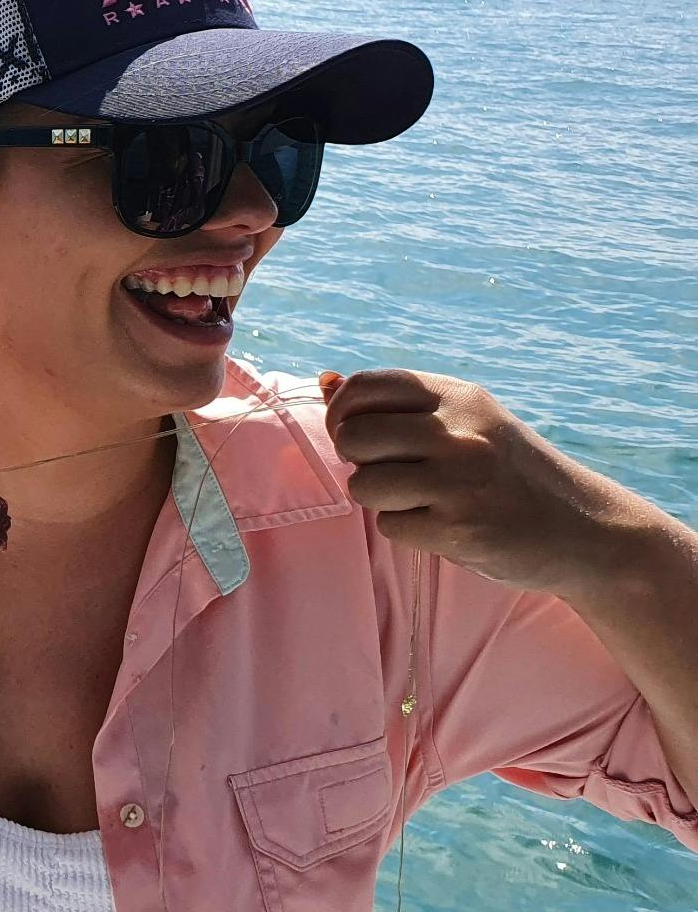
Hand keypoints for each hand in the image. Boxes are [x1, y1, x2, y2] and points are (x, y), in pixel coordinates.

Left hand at [323, 368, 621, 596]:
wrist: (587, 529)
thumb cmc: (510, 473)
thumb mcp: (468, 423)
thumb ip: (399, 405)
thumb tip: (325, 381)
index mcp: (459, 397)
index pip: (364, 386)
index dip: (343, 411)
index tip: (357, 432)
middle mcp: (459, 432)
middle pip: (352, 437)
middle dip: (357, 460)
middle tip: (391, 470)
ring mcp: (459, 480)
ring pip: (362, 485)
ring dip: (381, 499)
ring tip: (422, 500)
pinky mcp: (459, 528)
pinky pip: (389, 526)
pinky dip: (408, 530)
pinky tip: (446, 526)